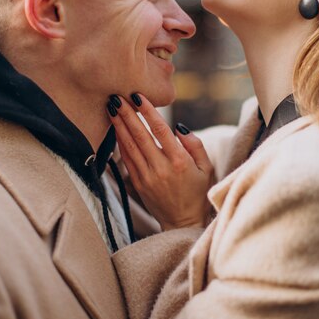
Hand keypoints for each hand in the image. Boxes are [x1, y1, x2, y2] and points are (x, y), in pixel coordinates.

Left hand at [108, 94, 214, 230]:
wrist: (183, 222)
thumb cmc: (198, 192)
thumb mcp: (206, 168)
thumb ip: (195, 145)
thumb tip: (178, 128)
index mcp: (180, 162)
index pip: (161, 130)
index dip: (148, 112)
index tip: (138, 96)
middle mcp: (161, 168)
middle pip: (140, 135)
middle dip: (128, 114)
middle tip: (117, 96)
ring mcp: (147, 177)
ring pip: (129, 146)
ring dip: (119, 125)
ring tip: (112, 107)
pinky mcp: (138, 183)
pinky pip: (127, 159)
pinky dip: (120, 142)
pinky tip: (115, 128)